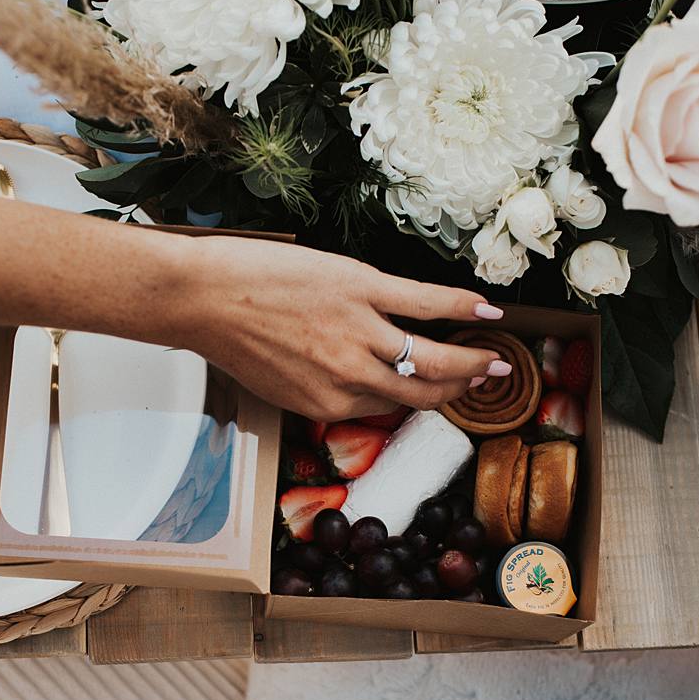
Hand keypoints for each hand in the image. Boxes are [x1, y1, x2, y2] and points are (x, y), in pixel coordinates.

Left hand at [170, 235, 509, 421]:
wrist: (203, 296)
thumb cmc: (230, 336)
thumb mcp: (276, 384)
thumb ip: (320, 389)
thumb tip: (355, 386)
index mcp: (329, 405)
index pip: (388, 409)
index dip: (418, 401)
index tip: (440, 392)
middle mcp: (351, 377)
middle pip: (421, 392)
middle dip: (458, 391)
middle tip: (484, 382)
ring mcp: (360, 334)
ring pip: (434, 357)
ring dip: (472, 360)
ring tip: (495, 359)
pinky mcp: (363, 290)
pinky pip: (426, 304)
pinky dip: (461, 308)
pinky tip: (487, 311)